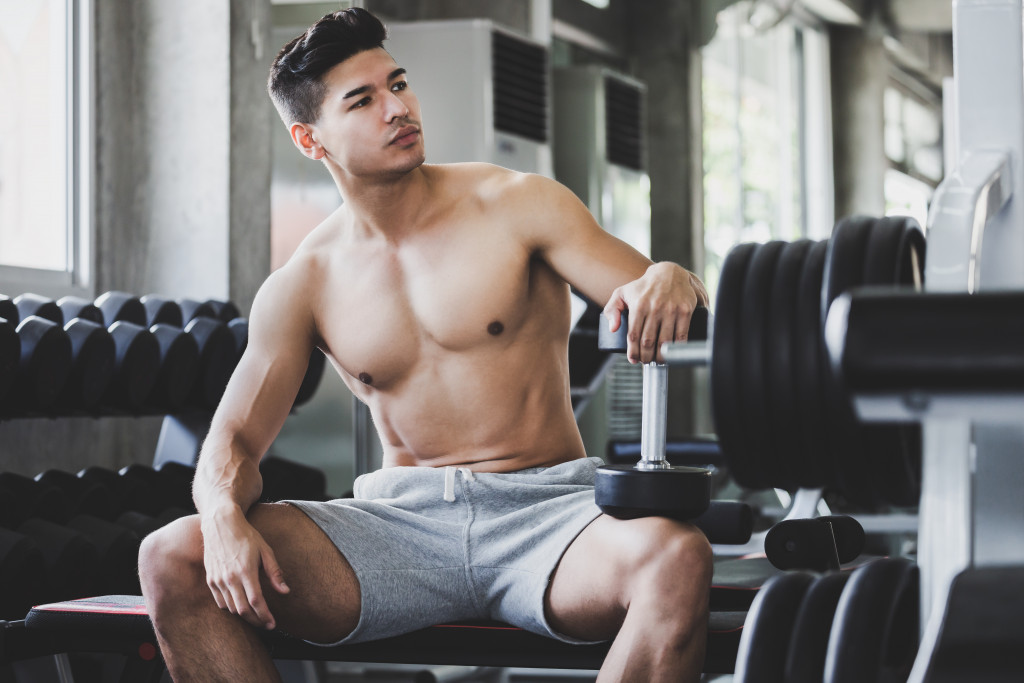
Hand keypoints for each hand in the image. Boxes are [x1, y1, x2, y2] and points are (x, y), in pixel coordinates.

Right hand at [201, 506, 290, 629]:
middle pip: (243, 610)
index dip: (265, 616)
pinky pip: (220, 602)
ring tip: (256, 616)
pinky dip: (231, 608)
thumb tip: (285, 592)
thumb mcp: (265, 550)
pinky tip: (240, 606)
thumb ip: (275, 572)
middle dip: (256, 621)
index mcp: (246, 571)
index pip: (256, 601)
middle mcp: (230, 578)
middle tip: (267, 625)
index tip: (273, 623)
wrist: (220, 524)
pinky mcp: (210, 580)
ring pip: (231, 608)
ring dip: (244, 615)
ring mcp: (218, 580)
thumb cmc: (246, 535)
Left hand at [604, 263, 707, 363]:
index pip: (634, 336)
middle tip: (646, 361)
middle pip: (648, 342)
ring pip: (665, 342)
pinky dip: (676, 349)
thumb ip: (612, 310)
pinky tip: (672, 354)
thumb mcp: (622, 293)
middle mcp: (655, 308)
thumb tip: (612, 329)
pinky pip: (681, 335)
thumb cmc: (643, 286)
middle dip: (646, 357)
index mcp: (638, 306)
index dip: (633, 352)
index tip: (633, 360)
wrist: (669, 273)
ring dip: (661, 356)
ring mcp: (671, 310)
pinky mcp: (685, 311)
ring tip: (657, 360)